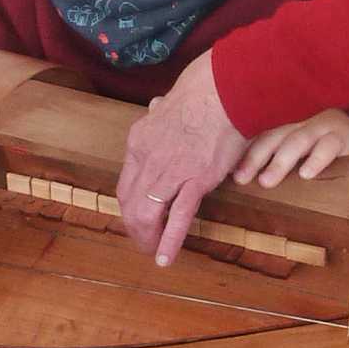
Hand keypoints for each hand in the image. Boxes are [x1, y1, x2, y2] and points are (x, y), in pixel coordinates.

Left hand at [118, 51, 248, 266]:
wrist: (222, 89)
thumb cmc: (203, 90)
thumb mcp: (169, 101)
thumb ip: (161, 112)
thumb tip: (158, 107)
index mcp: (140, 141)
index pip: (126, 183)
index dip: (130, 205)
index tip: (136, 215)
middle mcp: (148, 159)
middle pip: (130, 203)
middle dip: (134, 226)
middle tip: (142, 240)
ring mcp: (170, 172)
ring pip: (146, 214)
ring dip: (147, 237)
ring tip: (151, 252)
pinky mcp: (195, 180)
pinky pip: (178, 217)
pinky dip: (169, 240)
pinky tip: (165, 258)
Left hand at [234, 110, 348, 187]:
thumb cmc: (318, 143)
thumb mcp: (296, 145)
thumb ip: (274, 156)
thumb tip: (240, 177)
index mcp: (285, 126)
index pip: (260, 138)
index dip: (246, 156)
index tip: (234, 177)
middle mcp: (299, 123)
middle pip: (274, 137)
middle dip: (256, 158)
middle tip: (242, 179)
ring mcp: (320, 128)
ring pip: (298, 141)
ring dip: (281, 161)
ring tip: (267, 181)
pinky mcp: (341, 137)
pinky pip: (328, 146)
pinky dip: (316, 160)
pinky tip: (306, 174)